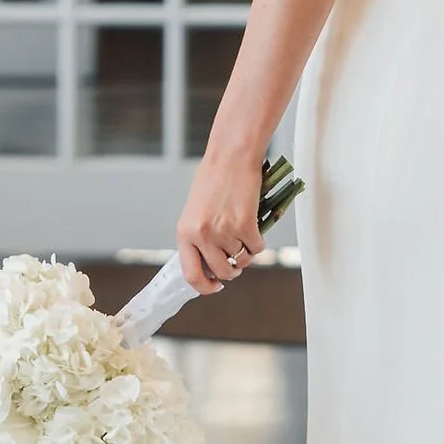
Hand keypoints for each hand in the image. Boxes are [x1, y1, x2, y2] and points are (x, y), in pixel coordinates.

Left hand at [176, 146, 266, 295]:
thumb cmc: (213, 179)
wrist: (231, 157)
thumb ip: (198, 237)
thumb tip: (208, 263)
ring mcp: (224, 232)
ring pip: (242, 259)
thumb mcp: (195, 212)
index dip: (205, 287)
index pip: (191, 275)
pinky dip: (259, 242)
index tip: (215, 286)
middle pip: (222, 272)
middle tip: (237, 260)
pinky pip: (257, 248)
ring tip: (244, 231)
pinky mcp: (245, 225)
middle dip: (233, 271)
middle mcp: (202, 235)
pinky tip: (254, 226)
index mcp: (185, 233)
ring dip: (246, 251)